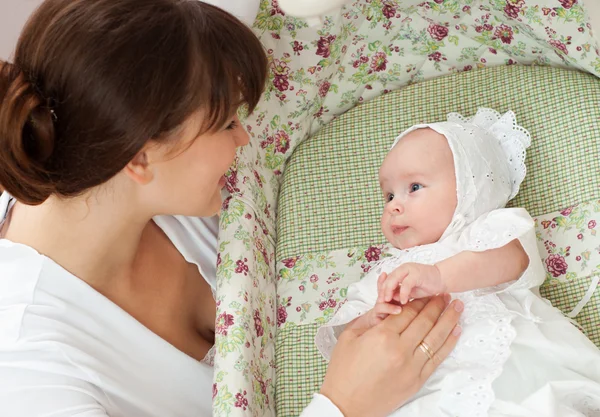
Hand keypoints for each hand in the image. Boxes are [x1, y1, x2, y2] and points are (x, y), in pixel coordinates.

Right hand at [320, 295, 462, 416]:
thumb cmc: (343, 371)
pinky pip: (437, 357)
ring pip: (436, 337)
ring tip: (458, 306)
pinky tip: (456, 330)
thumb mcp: (348, 336)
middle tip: (446, 295)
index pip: (407, 312)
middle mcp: (400, 350)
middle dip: (437, 305)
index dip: (419, 300)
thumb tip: (387, 308)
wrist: (346, 404)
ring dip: (449, 319)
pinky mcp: (417, 380)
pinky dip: (449, 342)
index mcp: (381, 336)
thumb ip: (368, 318)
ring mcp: (411, 366)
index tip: (427, 293)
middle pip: (425, 321)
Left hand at [377, 263, 446, 304]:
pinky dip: (403, 293)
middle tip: (382, 301)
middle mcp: (403, 268)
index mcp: (400, 272)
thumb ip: (400, 292)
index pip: (386, 280)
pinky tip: (403, 301)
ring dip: (389, 291)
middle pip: (388, 279)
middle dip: (383, 291)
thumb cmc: (426, 285)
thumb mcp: (410, 291)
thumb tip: (390, 298)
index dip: (382, 290)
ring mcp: (409, 269)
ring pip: (394, 279)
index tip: (380, 301)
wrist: (442, 279)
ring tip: (389, 301)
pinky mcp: (416, 273)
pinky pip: (406, 284)